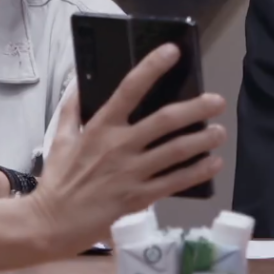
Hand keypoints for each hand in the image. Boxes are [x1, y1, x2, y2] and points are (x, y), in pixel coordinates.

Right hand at [24, 43, 226, 255]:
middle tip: (217, 100)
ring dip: (203, 140)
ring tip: (220, 131)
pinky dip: (197, 172)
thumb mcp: (60, 138)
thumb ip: (72, 108)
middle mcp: (120, 146)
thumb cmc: (58, 178)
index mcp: (100, 126)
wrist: (53, 222)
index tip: (172, 51)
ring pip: (175, 151)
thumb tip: (80, 81)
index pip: (129, 89)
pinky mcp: (140, 197)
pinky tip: (214, 164)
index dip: (152, 67)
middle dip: (195, 108)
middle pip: (164, 120)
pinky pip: (174, 182)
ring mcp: (132, 172)